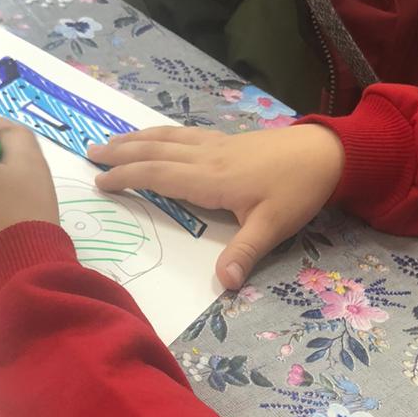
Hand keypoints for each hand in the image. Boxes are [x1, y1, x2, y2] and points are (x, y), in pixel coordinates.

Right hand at [89, 123, 343, 288]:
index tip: (100, 183)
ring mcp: (217, 145)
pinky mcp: (228, 141)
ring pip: (167, 138)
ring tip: (111, 140)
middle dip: (121, 152)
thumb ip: (245, 252)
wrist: (328, 153)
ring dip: (136, 139)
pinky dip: (161, 133)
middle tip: (89, 155)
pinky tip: (157, 136)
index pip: (158, 175)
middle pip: (155, 151)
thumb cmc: (299, 190)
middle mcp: (207, 157)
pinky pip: (184, 133)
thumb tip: (223, 283)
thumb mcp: (274, 226)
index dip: (127, 177)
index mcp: (211, 178)